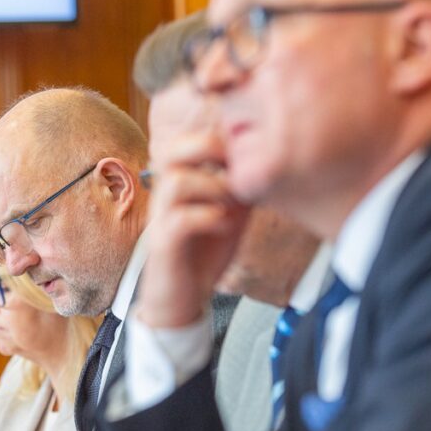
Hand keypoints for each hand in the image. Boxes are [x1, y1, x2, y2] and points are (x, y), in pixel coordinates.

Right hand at [138, 129, 250, 327]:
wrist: (184, 295)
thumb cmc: (205, 249)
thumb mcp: (231, 210)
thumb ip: (242, 184)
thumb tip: (270, 158)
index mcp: (179, 179)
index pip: (188, 138)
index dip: (218, 135)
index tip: (248, 149)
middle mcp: (164, 193)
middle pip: (172, 149)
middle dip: (209, 148)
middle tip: (237, 166)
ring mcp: (161, 217)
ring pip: (176, 182)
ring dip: (213, 187)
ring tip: (233, 203)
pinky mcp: (164, 244)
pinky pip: (180, 220)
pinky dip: (210, 218)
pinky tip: (225, 227)